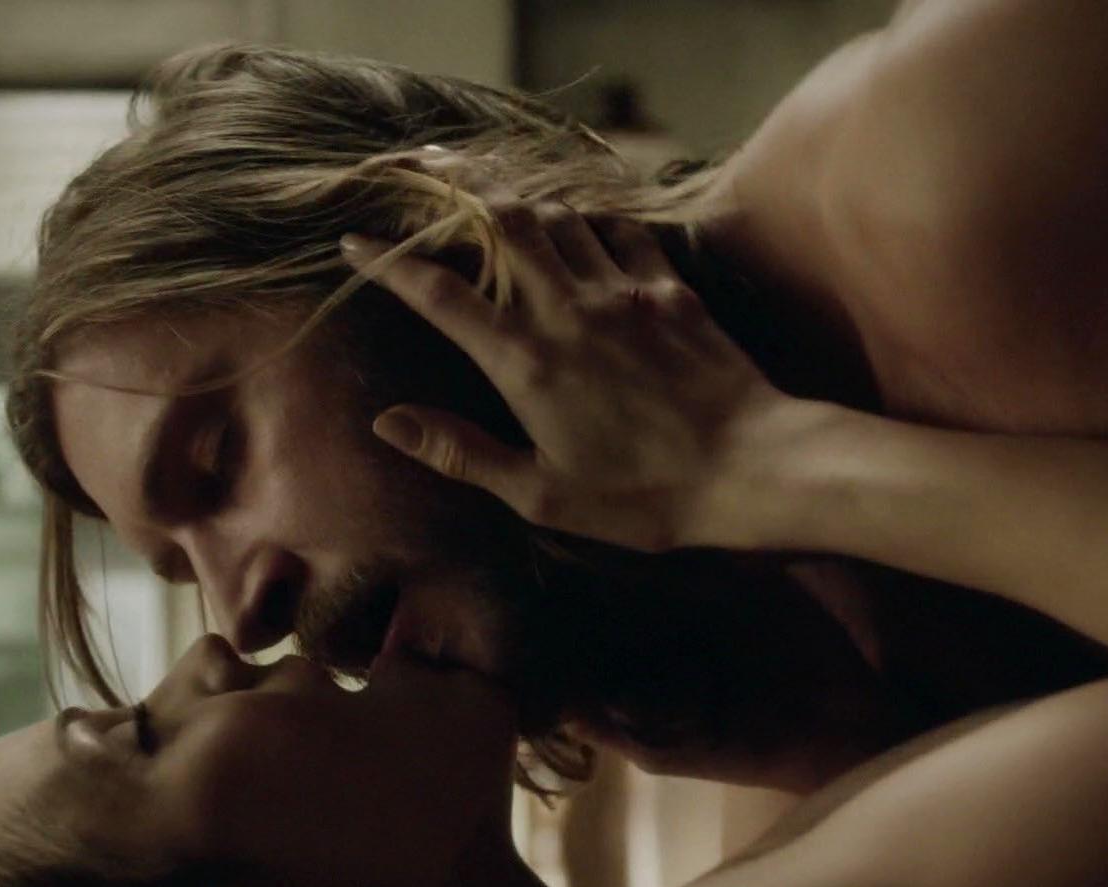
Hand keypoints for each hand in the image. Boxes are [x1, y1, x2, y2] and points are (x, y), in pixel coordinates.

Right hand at [340, 162, 788, 551]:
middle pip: (501, 223)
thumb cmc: (643, 497)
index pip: (441, 295)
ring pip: (558, 215)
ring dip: (520, 195)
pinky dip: (591, 213)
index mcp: (525, 361)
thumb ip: (460, 451)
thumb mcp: (540, 494)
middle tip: (423, 167)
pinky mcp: (670, 289)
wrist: (751, 467)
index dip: (391, 264)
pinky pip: (621, 229)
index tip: (356, 240)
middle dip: (453, 188)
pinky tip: (580, 215)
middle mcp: (567, 310)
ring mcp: (622, 291)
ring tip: (492, 185)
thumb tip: (386, 422)